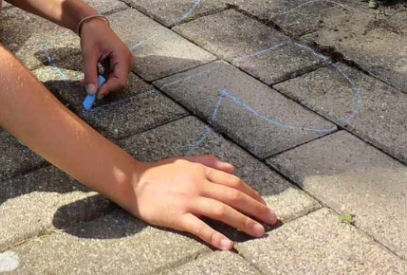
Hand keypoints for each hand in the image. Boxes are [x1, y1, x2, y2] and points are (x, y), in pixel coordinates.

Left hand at [79, 18, 133, 100]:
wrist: (92, 24)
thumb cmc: (92, 35)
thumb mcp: (89, 55)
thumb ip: (90, 74)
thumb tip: (91, 93)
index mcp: (123, 56)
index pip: (120, 80)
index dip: (109, 89)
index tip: (95, 94)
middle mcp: (127, 60)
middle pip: (118, 81)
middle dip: (104, 86)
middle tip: (88, 88)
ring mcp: (124, 62)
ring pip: (114, 80)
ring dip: (102, 82)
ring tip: (87, 81)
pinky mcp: (119, 63)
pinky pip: (112, 75)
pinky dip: (102, 78)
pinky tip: (92, 76)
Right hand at [130, 154, 278, 249]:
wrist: (134, 182)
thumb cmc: (160, 172)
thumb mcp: (185, 161)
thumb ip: (208, 162)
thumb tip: (233, 168)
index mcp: (200, 170)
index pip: (233, 182)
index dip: (252, 193)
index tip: (265, 204)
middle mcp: (198, 184)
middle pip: (233, 196)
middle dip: (256, 208)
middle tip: (272, 219)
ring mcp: (188, 200)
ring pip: (221, 211)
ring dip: (243, 222)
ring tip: (259, 232)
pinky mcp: (178, 216)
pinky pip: (200, 227)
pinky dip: (215, 237)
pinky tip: (229, 245)